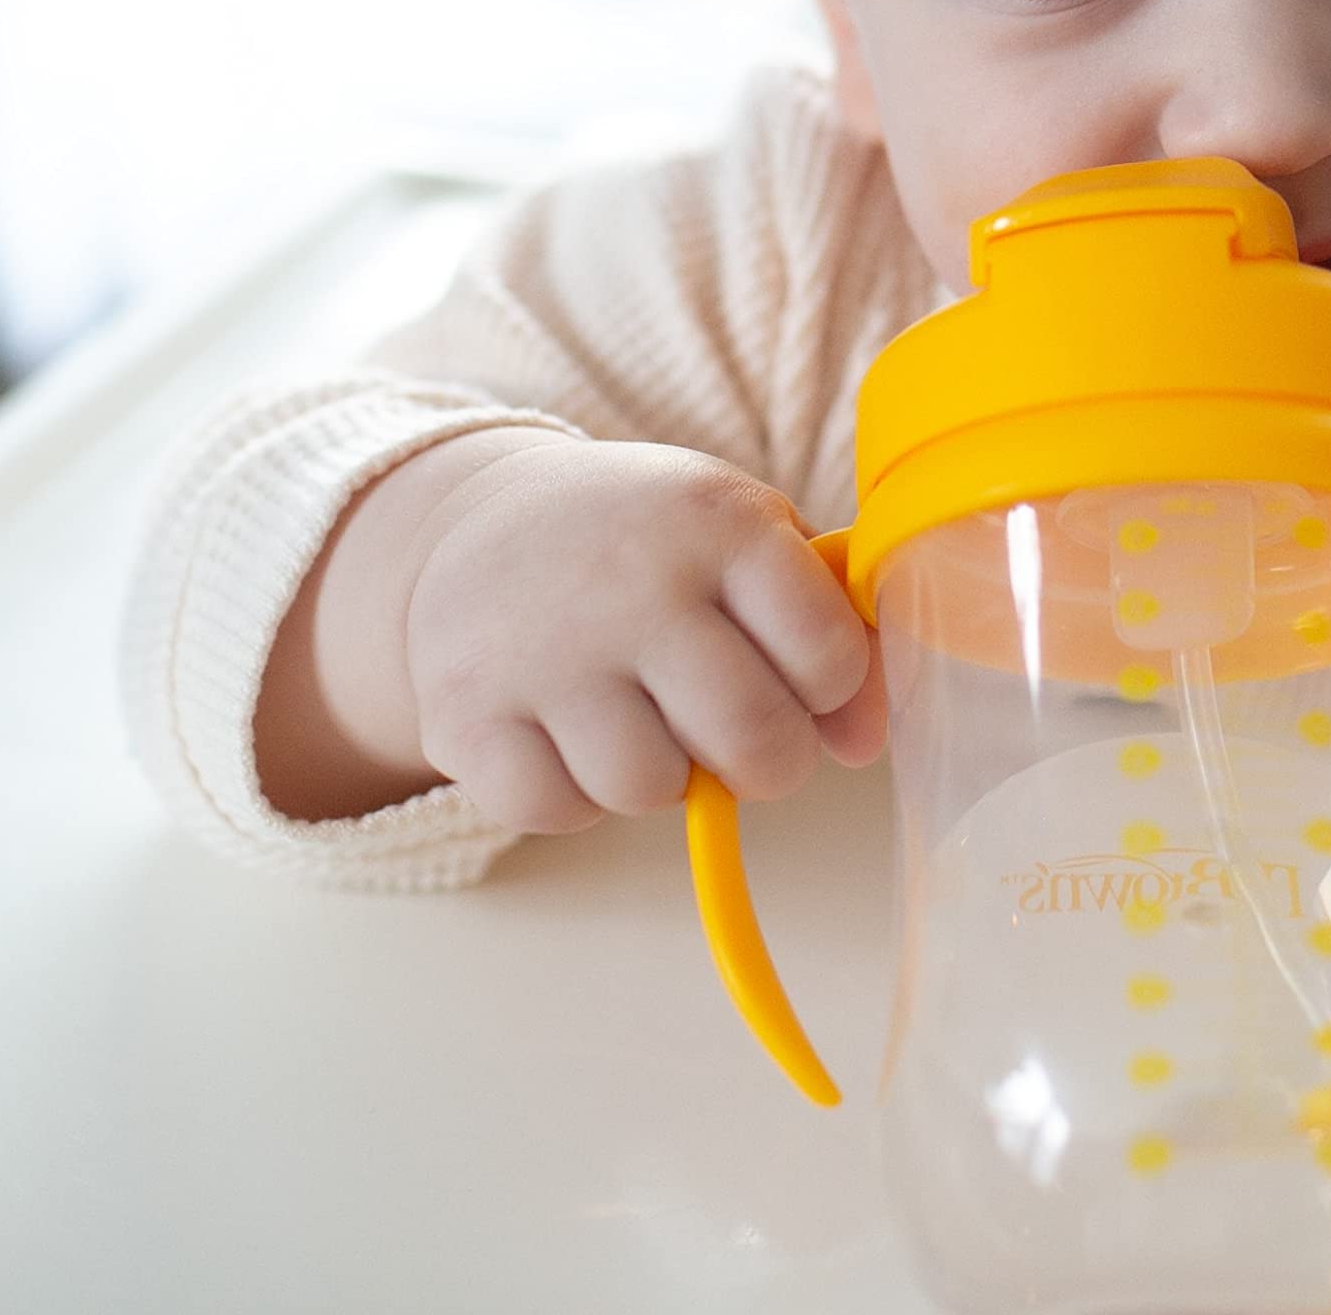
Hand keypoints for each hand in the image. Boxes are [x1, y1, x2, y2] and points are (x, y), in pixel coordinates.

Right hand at [401, 439, 882, 833]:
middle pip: (753, 739)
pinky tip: (571, 733)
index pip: (828, 653)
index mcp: (721, 523)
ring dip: (665, 777)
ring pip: (652, 789)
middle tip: (746, 736)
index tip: (807, 677)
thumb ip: (830, 630)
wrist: (486, 520)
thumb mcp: (751, 542)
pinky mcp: (465, 714)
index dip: (833, 688)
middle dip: (771, 761)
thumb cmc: (656, 543)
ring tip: (645, 715)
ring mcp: (541, 650)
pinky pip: (559, 811)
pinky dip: (577, 796)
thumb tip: (865, 744)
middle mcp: (632, 582)